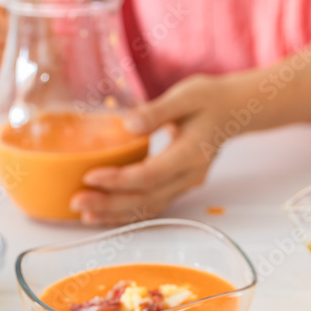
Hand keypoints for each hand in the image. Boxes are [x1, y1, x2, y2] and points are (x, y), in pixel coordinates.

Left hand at [71, 73, 244, 225]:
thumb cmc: (208, 99)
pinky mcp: (177, 185)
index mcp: (192, 153)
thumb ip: (157, 112)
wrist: (232, 111)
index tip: (91, 176)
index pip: (151, 175)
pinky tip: (104, 213)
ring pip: (149, 207)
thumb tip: (127, 126)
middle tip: (77, 202)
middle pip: (148, 198)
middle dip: (110, 204)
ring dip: (116, 214)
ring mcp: (185, 184)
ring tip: (84, 214)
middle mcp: (190, 175)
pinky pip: (151, 204)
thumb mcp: (185, 96)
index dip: (120, 180)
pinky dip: (127, 212)